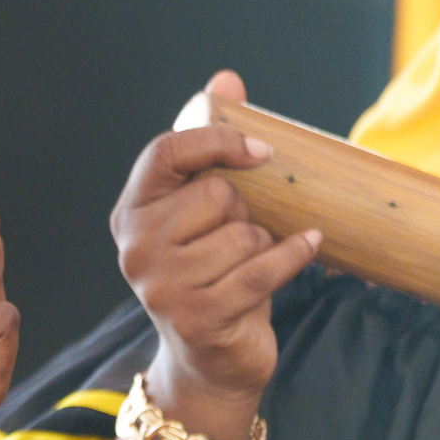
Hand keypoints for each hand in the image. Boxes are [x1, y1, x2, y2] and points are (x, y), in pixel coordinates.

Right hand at [111, 70, 319, 433]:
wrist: (210, 361)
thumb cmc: (211, 272)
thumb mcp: (205, 211)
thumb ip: (210, 146)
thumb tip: (226, 77)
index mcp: (130, 212)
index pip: (165, 153)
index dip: (215, 142)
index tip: (261, 150)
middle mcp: (135, 245)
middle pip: (216, 195)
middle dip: (246, 212)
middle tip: (240, 235)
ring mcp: (161, 284)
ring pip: (243, 235)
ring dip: (263, 245)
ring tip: (250, 264)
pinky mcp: (198, 315)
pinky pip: (262, 269)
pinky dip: (294, 256)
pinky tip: (309, 246)